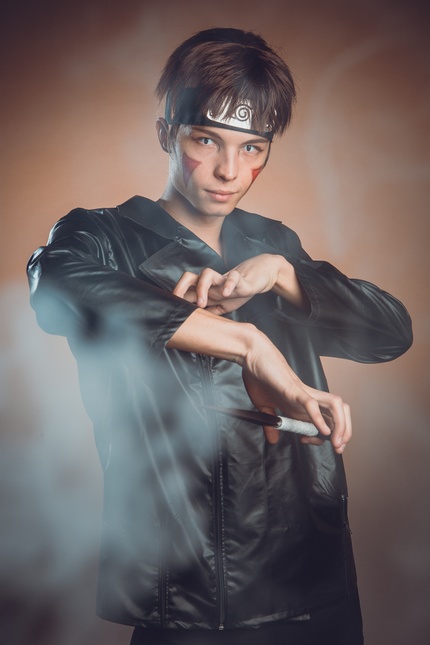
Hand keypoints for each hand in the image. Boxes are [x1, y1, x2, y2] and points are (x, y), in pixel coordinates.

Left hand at [172, 254, 305, 313]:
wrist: (260, 276)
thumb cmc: (238, 291)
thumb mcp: (222, 307)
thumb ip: (210, 313)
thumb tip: (196, 325)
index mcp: (206, 291)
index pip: (185, 291)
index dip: (175, 298)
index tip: (168, 309)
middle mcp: (212, 284)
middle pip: (189, 277)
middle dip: (181, 287)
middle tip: (178, 300)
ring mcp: (224, 279)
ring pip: (207, 274)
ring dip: (202, 288)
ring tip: (203, 303)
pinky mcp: (239, 278)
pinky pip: (232, 277)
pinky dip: (228, 284)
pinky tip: (226, 293)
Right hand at [242, 333, 350, 452]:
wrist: (252, 355)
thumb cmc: (258, 376)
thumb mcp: (263, 405)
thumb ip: (271, 423)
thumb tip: (273, 439)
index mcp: (300, 405)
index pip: (325, 421)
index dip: (323, 437)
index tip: (307, 442)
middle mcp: (307, 399)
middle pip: (339, 413)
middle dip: (344, 432)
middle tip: (338, 448)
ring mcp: (304, 393)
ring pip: (335, 407)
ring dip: (340, 426)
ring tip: (335, 442)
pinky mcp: (294, 390)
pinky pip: (311, 404)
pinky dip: (319, 419)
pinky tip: (322, 431)